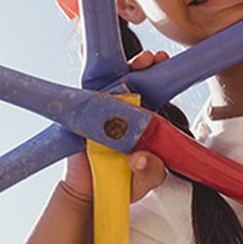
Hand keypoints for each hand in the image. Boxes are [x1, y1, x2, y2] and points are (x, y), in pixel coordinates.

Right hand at [60, 50, 167, 203]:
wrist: (90, 194)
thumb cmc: (123, 181)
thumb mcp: (145, 179)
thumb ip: (151, 171)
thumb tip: (139, 158)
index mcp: (142, 120)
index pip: (152, 91)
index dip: (158, 74)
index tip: (163, 61)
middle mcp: (122, 111)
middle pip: (131, 80)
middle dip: (140, 64)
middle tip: (147, 59)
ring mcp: (99, 111)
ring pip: (106, 82)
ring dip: (112, 66)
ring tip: (122, 61)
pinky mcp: (79, 116)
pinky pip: (79, 95)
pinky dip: (82, 71)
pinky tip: (83, 49)